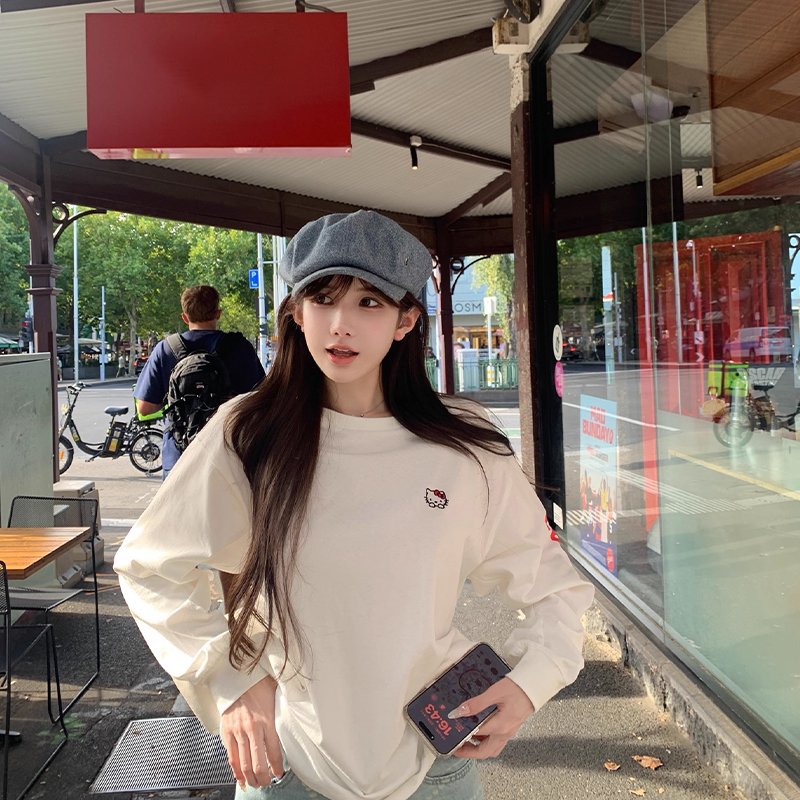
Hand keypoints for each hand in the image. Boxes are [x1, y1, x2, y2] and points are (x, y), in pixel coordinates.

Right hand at [220, 675, 282, 789]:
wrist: (237, 676)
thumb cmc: (259, 683)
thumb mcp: (278, 693)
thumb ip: (287, 705)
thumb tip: (300, 710)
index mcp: (267, 719)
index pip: (274, 751)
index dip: (277, 767)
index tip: (279, 773)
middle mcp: (253, 728)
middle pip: (258, 763)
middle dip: (264, 778)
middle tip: (267, 782)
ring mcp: (238, 731)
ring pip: (244, 764)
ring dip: (251, 778)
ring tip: (256, 783)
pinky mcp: (227, 732)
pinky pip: (231, 757)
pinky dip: (236, 771)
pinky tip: (241, 778)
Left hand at [448, 677, 534, 759]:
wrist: (533, 687)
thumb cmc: (517, 688)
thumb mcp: (494, 693)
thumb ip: (476, 704)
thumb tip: (459, 712)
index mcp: (500, 726)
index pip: (476, 736)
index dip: (462, 737)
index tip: (451, 735)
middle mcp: (505, 733)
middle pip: (485, 752)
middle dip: (469, 752)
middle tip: (456, 747)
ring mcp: (509, 732)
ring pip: (492, 749)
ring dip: (478, 748)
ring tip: (465, 739)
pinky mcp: (511, 728)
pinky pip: (497, 741)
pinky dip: (486, 740)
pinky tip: (479, 730)